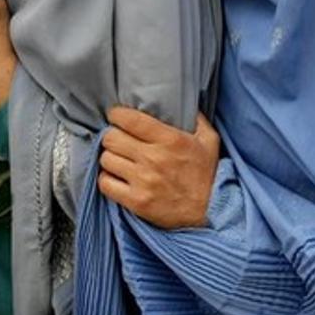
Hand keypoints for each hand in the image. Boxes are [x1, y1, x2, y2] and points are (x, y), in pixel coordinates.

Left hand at [98, 107, 219, 229]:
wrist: (209, 211)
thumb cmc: (207, 175)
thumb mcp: (209, 140)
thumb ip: (196, 119)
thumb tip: (184, 102)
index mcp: (170, 139)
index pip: (130, 119)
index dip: (117, 114)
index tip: (116, 116)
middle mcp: (153, 158)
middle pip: (111, 138)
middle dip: (112, 136)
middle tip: (118, 139)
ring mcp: (143, 181)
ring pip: (106, 159)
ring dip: (110, 158)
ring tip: (119, 159)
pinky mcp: (136, 201)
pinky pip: (105, 183)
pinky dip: (107, 179)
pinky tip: (117, 177)